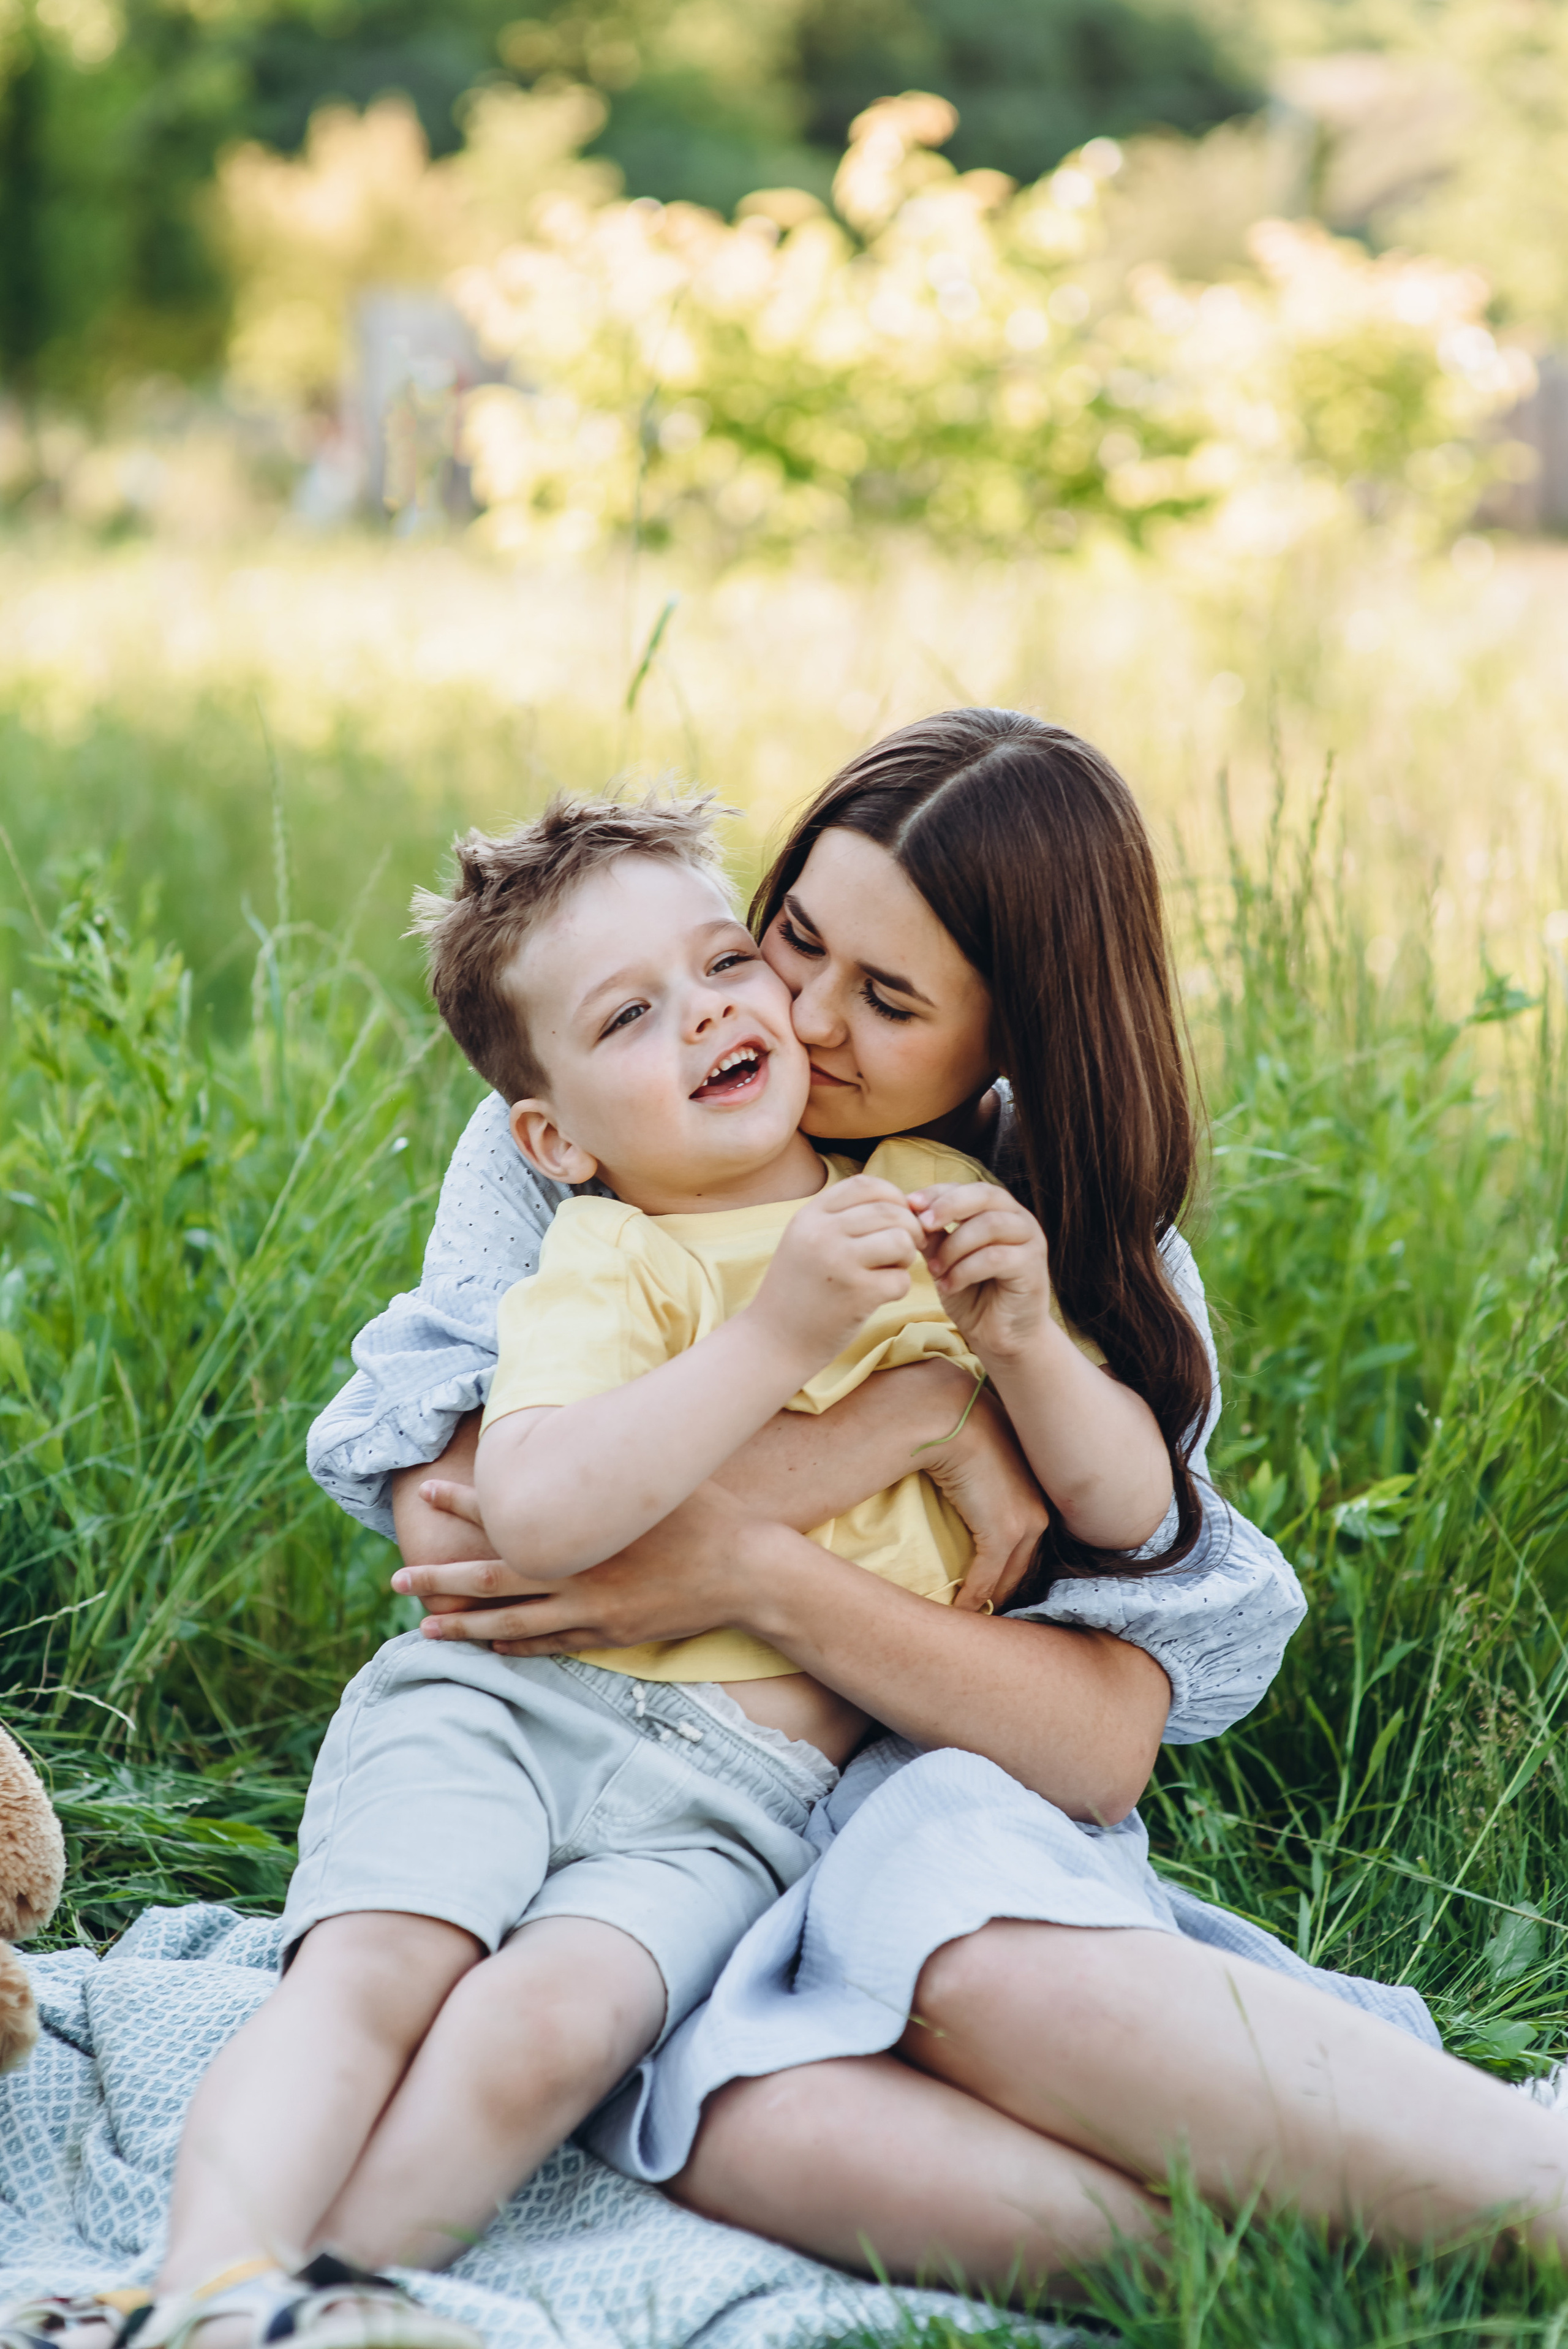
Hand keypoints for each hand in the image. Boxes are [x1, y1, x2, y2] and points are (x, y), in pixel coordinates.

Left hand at [396, 1482, 761, 1654]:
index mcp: (582, 1529)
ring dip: (465, 1625)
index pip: (507, 1514)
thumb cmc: (707, 1511)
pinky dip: (517, 1646)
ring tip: (425, 1628)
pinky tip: (492, 1646)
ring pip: (512, 1624)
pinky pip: (551, 1644)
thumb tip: (583, 1429)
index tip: (424, 1494)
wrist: (749, 1571)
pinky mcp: (610, 1634)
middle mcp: (576, 1574)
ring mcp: (591, 1611)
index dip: (462, 1505)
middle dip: (440, 1580)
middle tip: (398, 1581)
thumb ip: (614, 1462)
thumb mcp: (655, 1474)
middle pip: (491, 1581)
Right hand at [750, 1175, 922, 1370]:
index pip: (865, 1184)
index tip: (897, 1217)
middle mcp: (822, 1233)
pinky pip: (902, 1279)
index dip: (893, 1195)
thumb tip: (902, 1203)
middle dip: (909, 1229)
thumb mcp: (806, 1242)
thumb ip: (842, 1219)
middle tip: (905, 1249)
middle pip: (891, 1211)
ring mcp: (840, 1263)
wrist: (773, 1342)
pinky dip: (899, 1288)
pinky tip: (880, 1296)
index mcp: (809, 1216)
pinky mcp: (858, 1295)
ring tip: (890, 1270)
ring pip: (901, 1240)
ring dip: (906, 1257)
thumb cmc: (799, 1292)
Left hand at [910, 1181, 1054, 1364]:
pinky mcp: (1033, 1267)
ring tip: (934, 1270)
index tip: (910, 1204)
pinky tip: (949, 1286)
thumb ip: (934, 1237)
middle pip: (985, 1194)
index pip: (967, 1187)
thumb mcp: (944, 1261)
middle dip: (949, 1206)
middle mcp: (1018, 1219)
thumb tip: (910, 1211)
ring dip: (955, 1246)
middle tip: (923, 1225)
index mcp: (997, 1210)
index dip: (938, 1192)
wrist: (1001, 1338)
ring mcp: (1030, 1241)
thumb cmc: (973, 1295)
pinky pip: (996, 1257)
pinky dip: (966, 1270)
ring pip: (990, 1225)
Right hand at [917, 1387, 1049, 1612]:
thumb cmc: (961, 1427)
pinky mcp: (1002, 1532)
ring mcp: (1024, 1522)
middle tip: (987, 1614)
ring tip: (973, 1619)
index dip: (1013, 1569)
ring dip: (991, 1599)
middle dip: (1008, 1591)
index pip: (1030, 1544)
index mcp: (1038, 1492)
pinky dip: (973, 1597)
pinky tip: (959, 1610)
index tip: (997, 1588)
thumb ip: (987, 1475)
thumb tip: (971, 1487)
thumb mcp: (985, 1455)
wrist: (952, 1413)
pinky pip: (987, 1578)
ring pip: (1008, 1576)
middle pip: (1024, 1566)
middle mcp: (1039, 1510)